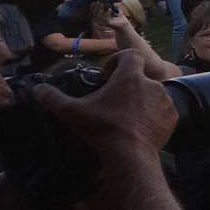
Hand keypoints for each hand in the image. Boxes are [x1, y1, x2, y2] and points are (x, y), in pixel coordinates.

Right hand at [30, 50, 176, 152]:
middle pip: (140, 76)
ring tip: (125, 116)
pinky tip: (139, 127)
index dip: (118, 60)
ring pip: (152, 93)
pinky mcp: (172, 117)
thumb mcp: (72, 112)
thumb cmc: (102, 128)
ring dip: (140, 100)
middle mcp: (153, 84)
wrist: (131, 155)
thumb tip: (37, 88)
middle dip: (127, 85)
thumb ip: (53, 98)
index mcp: (131, 77)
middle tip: (113, 100)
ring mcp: (165, 100)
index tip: (108, 75)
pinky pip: (162, 110)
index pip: (131, 54)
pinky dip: (152, 115)